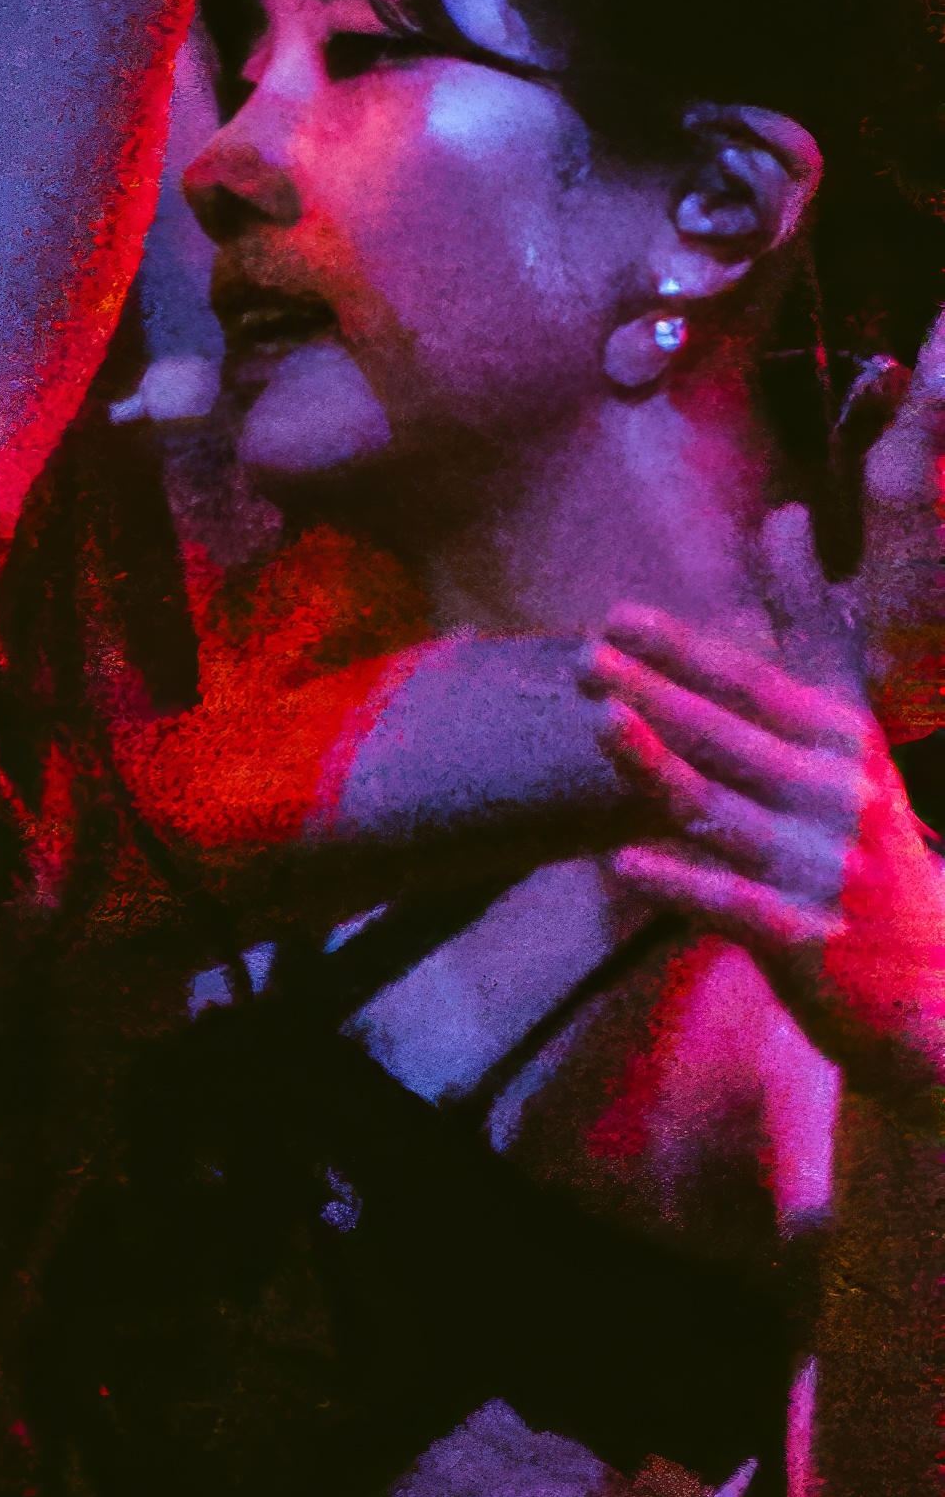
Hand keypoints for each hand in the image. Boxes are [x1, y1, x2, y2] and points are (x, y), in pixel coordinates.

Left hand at [589, 582, 944, 1121]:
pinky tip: (624, 861)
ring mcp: (824, 870)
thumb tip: (782, 515)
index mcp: (842, 738)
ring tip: (600, 726)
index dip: (688, 650)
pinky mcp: (811, 940)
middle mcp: (838, 796)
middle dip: (659, 695)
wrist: (935, 980)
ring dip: (660, 770)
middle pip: (731, 738)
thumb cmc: (865, 835)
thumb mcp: (846, 725)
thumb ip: (809, 622)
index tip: (618, 616)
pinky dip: (683, 882)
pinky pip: (735, 905)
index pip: (756, 683)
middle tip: (586, 658)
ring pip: (725, 812)